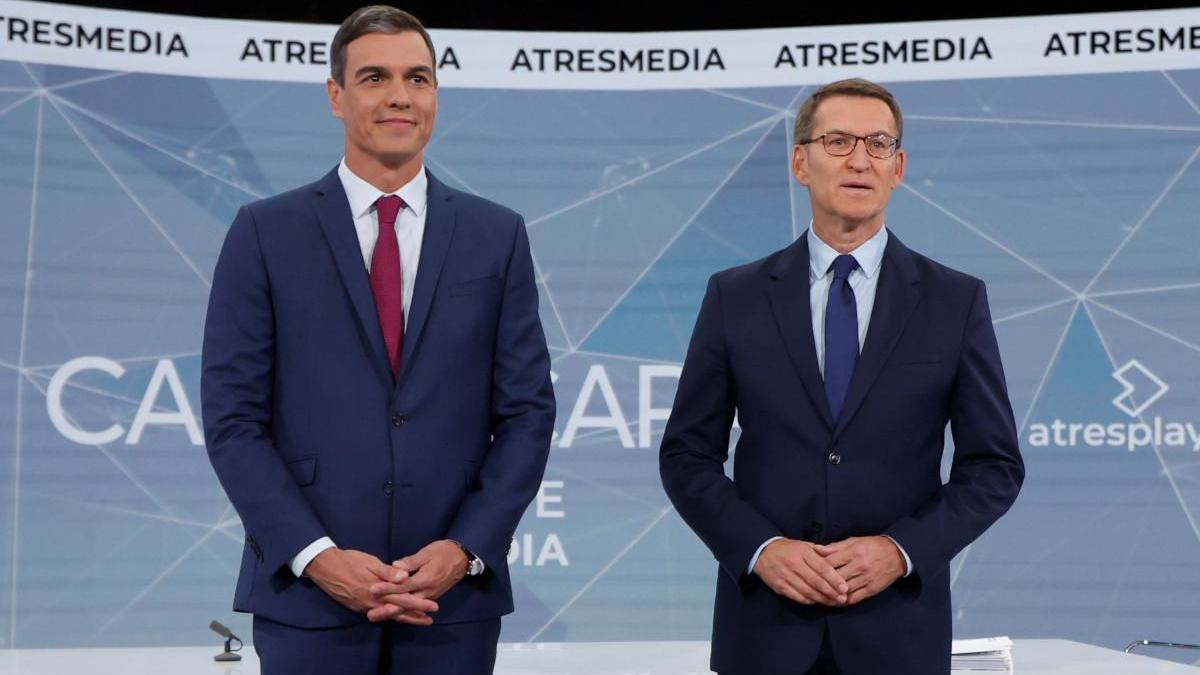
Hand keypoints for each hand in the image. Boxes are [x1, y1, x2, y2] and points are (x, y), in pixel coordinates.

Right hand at [304, 548, 437, 624]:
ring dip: (404, 617)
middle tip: (430, 619)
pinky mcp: (357, 607)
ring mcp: (364, 606)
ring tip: (418, 620)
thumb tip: (405, 578)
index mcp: (377, 590)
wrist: (325, 568)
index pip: (402, 598)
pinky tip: (397, 616)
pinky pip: (378, 613)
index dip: (418, 603)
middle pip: (397, 610)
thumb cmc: (349, 560)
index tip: (433, 606)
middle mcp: (371, 602)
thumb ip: (387, 571)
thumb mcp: (369, 562)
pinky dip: (390, 615)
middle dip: (414, 615)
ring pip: (388, 614)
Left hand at [366, 540, 467, 622]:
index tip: (372, 590)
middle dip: (387, 610)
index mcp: (425, 579)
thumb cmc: (443, 552)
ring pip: (409, 608)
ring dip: (392, 613)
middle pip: (404, 603)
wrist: (462, 560)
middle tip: (370, 615)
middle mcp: (427, 592)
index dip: (387, 588)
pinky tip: (392, 615)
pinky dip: (403, 612)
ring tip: (376, 616)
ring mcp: (429, 596)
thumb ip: (411, 561)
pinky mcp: (430, 597)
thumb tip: (395, 566)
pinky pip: (414, 608)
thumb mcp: (428, 553)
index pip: (403, 586)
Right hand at [752, 538, 847, 605]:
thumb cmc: (787, 548)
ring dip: (822, 599)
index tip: (845, 588)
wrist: (762, 551)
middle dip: (831, 592)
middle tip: (842, 599)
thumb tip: (836, 557)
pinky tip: (817, 602)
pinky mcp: (779, 586)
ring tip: (833, 603)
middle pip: (816, 582)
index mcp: (802, 552)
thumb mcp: (804, 545)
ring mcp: (786, 576)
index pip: (822, 568)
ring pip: (807, 591)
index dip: (834, 579)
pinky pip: (797, 597)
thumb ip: (820, 552)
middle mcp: (794, 564)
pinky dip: (809, 601)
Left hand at [815, 536, 905, 604]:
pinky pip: (854, 598)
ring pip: (843, 590)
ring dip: (830, 595)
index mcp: (853, 553)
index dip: (817, 567)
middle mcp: (858, 567)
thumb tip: (817, 549)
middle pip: (835, 578)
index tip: (808, 571)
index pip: (830, 562)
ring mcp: (865, 579)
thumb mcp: (853, 541)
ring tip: (819, 596)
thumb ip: (835, 547)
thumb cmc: (872, 546)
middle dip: (821, 583)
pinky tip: (835, 601)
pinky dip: (843, 601)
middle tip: (809, 586)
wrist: (897, 554)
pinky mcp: (871, 589)